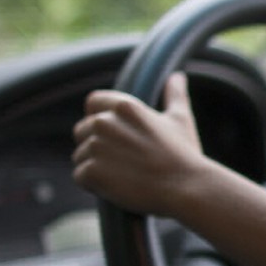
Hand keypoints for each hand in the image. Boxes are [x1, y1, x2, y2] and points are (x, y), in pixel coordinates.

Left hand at [71, 72, 205, 214]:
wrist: (185, 188)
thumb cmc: (184, 155)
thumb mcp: (180, 120)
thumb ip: (174, 95)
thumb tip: (177, 76)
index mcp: (123, 106)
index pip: (92, 103)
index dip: (98, 118)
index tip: (113, 135)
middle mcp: (104, 122)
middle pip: (82, 131)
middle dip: (96, 146)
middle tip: (123, 162)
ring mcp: (96, 147)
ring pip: (80, 156)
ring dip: (96, 167)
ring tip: (123, 176)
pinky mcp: (92, 171)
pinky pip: (80, 176)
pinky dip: (94, 185)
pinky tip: (116, 187)